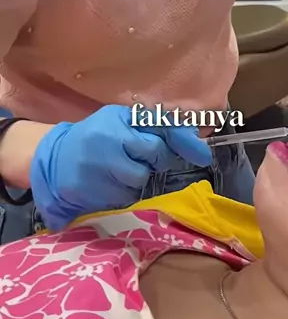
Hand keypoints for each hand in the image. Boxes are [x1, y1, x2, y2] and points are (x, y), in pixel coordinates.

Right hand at [30, 105, 212, 229]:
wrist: (54, 159)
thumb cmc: (96, 136)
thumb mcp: (121, 121)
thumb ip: (153, 125)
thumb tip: (193, 135)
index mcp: (119, 120)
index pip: (161, 128)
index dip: (185, 143)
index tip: (203, 155)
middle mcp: (110, 141)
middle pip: (155, 156)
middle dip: (158, 160)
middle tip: (144, 159)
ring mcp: (99, 169)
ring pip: (141, 180)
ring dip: (138, 179)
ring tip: (121, 170)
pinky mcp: (92, 192)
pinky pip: (124, 198)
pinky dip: (123, 193)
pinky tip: (110, 183)